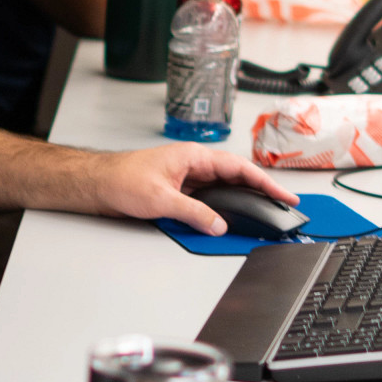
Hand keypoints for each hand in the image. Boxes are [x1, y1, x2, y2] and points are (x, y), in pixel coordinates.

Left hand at [93, 144, 296, 234]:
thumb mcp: (162, 199)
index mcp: (194, 157)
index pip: (239, 168)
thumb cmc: (122, 179)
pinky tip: (230, 218)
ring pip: (224, 188)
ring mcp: (187, 178)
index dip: (265, 182)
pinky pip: (209, 198)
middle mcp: (193, 165)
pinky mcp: (179, 191)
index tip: (283, 195)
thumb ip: (194, 214)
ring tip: (264, 212)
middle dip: (261, 191)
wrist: (98, 184)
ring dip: (243, 199)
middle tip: (283, 205)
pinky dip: (223, 207)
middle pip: (236, 177)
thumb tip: (218, 225)